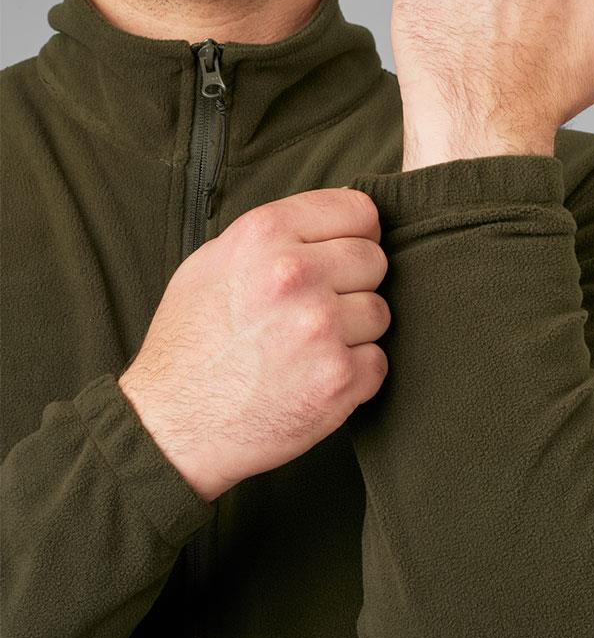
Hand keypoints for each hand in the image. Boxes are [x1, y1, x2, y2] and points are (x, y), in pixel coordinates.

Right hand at [118, 188, 389, 501]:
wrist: (170, 426)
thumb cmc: (189, 343)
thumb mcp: (212, 263)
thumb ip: (276, 237)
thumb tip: (330, 226)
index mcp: (265, 235)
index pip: (359, 211)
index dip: (356, 234)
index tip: (344, 255)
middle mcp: (295, 274)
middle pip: (374, 260)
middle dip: (353, 283)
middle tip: (316, 309)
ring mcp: (321, 328)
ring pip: (380, 312)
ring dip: (354, 331)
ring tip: (308, 348)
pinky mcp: (339, 379)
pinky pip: (377, 362)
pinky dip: (354, 374)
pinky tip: (313, 378)